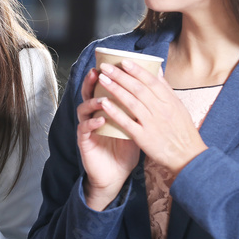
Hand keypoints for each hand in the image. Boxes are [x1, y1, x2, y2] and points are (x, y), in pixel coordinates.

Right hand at [75, 67, 140, 210]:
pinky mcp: (84, 141)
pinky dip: (92, 123)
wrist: (117, 174)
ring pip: (83, 109)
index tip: (112, 64)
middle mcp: (93, 115)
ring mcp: (87, 128)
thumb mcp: (134, 125)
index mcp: (105, 110)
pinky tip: (101, 120)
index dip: (106, 76)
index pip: (103, 88)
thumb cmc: (125, 148)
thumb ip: (139, 107)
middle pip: (88, 94)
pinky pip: (84, 129)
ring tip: (102, 99)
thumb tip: (155, 87)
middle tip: (99, 73)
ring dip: (92, 102)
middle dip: (92, 83)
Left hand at [93, 59, 206, 179]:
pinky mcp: (144, 138)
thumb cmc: (183, 131)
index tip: (123, 61)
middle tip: (106, 66)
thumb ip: (166, 89)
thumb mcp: (179, 107)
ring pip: (131, 102)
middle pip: (138, 89)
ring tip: (102, 79)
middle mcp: (161, 110)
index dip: (137, 70)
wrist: (188, 157)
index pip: (151, 81)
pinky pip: (127, 122)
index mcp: (170, 101)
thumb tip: (157, 70)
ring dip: (115, 89)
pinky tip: (104, 103)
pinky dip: (115, 112)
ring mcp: (152, 124)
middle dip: (120, 76)